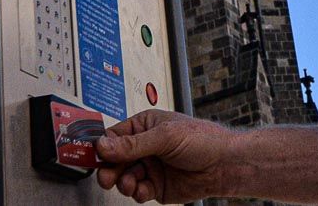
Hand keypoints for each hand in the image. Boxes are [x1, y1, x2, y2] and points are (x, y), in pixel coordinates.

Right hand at [95, 109, 232, 202]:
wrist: (223, 165)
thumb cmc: (202, 140)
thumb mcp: (165, 136)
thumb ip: (132, 144)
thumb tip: (104, 146)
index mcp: (145, 126)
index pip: (114, 136)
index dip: (102, 147)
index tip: (94, 157)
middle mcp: (145, 146)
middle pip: (114, 160)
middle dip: (109, 169)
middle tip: (107, 176)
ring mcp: (149, 166)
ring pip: (123, 177)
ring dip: (123, 182)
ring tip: (131, 182)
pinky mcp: (155, 186)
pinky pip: (136, 191)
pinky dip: (136, 192)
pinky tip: (143, 189)